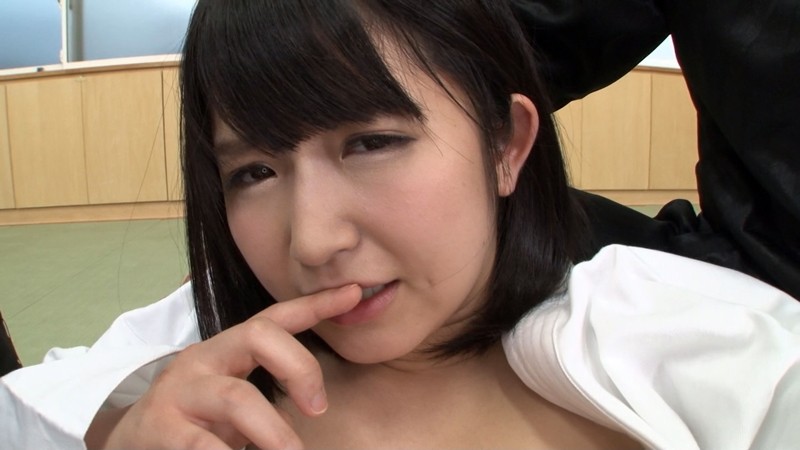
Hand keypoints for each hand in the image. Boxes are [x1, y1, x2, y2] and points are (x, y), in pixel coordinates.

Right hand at [86, 284, 361, 449]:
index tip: (355, 293)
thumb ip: (267, 390)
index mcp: (226, 350)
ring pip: (238, 397)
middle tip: (318, 409)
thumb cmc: (196, 422)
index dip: (316, 304)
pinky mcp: (161, 427)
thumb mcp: (235, 399)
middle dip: (300, 368)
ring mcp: (179, 392)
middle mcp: (203, 360)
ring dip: (275, 432)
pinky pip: (203, 444)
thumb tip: (319, 403)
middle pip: (260, 336)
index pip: (275, 318)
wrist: (130, 445)